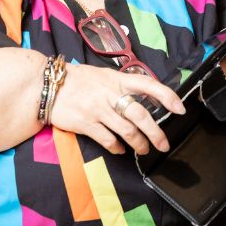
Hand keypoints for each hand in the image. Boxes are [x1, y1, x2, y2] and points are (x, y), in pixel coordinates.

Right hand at [48, 63, 185, 155]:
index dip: (167, 96)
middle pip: (141, 115)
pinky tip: (121, 150)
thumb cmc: (78, 80)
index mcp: (117, 79)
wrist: (46, 85)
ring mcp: (98, 110)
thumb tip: (144, 97)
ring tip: (144, 150)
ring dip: (139, 144)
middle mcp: (110, 94)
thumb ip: (122, 85)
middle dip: (156, 133)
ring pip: (127, 131)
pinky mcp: (86, 124)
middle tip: (164, 144)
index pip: (148, 85)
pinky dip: (118, 147)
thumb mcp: (103, 75)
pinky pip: (108, 140)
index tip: (180, 108)